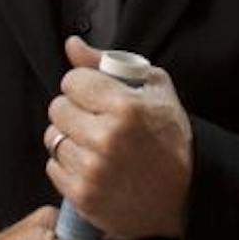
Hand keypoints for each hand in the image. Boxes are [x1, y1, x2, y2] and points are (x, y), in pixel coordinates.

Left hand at [44, 36, 193, 239]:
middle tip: (96, 120)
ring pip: (52, 137)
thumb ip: (108, 62)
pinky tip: (93, 166)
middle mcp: (105, 138)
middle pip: (57, 108)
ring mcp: (92, 170)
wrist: (186, 196)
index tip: (97, 96)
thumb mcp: (155, 89)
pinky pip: (52, 167)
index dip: (84, 85)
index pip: (72, 80)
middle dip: (74, 110)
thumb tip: (72, 44)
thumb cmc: (171, 138)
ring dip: (70, 138)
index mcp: (125, 107)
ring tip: (95, 145)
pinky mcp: (83, 196)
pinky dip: (68, 165)